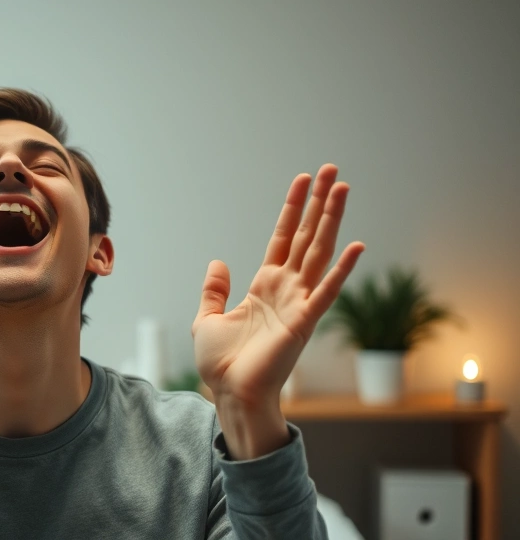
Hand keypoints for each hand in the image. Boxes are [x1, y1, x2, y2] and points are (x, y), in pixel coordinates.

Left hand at [191, 164, 363, 456]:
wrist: (229, 394)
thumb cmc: (221, 364)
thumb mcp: (208, 319)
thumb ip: (214, 290)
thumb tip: (219, 262)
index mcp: (264, 287)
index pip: (282, 238)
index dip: (292, 209)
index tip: (303, 180)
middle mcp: (286, 290)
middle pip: (306, 236)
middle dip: (319, 203)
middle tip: (333, 170)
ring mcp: (298, 304)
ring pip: (318, 253)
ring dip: (331, 221)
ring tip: (343, 188)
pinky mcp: (304, 322)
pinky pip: (326, 291)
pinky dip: (341, 270)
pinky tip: (356, 246)